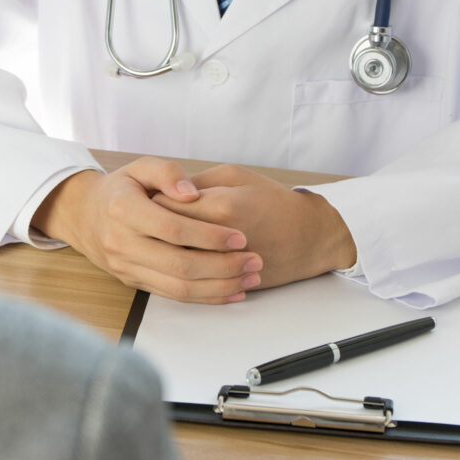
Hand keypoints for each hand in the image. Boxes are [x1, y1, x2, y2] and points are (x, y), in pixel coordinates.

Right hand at [31, 157, 263, 303]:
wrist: (85, 216)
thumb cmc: (121, 188)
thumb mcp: (139, 167)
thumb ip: (166, 172)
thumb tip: (191, 192)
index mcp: (123, 210)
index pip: (172, 229)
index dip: (208, 235)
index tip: (240, 236)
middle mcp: (121, 243)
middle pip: (178, 264)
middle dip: (222, 266)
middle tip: (255, 260)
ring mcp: (127, 268)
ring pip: (178, 288)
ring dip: (219, 286)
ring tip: (250, 278)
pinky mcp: (135, 283)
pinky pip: (173, 296)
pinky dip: (206, 297)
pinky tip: (232, 292)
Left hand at [151, 165, 355, 289]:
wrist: (309, 237)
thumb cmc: (272, 200)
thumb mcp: (234, 176)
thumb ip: (196, 182)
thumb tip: (163, 193)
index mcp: (220, 206)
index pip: (164, 205)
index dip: (152, 201)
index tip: (150, 196)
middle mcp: (219, 239)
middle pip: (165, 238)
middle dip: (152, 229)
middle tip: (150, 220)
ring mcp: (224, 266)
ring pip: (174, 265)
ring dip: (162, 253)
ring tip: (160, 240)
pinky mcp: (226, 284)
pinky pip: (191, 283)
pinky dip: (178, 273)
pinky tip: (177, 260)